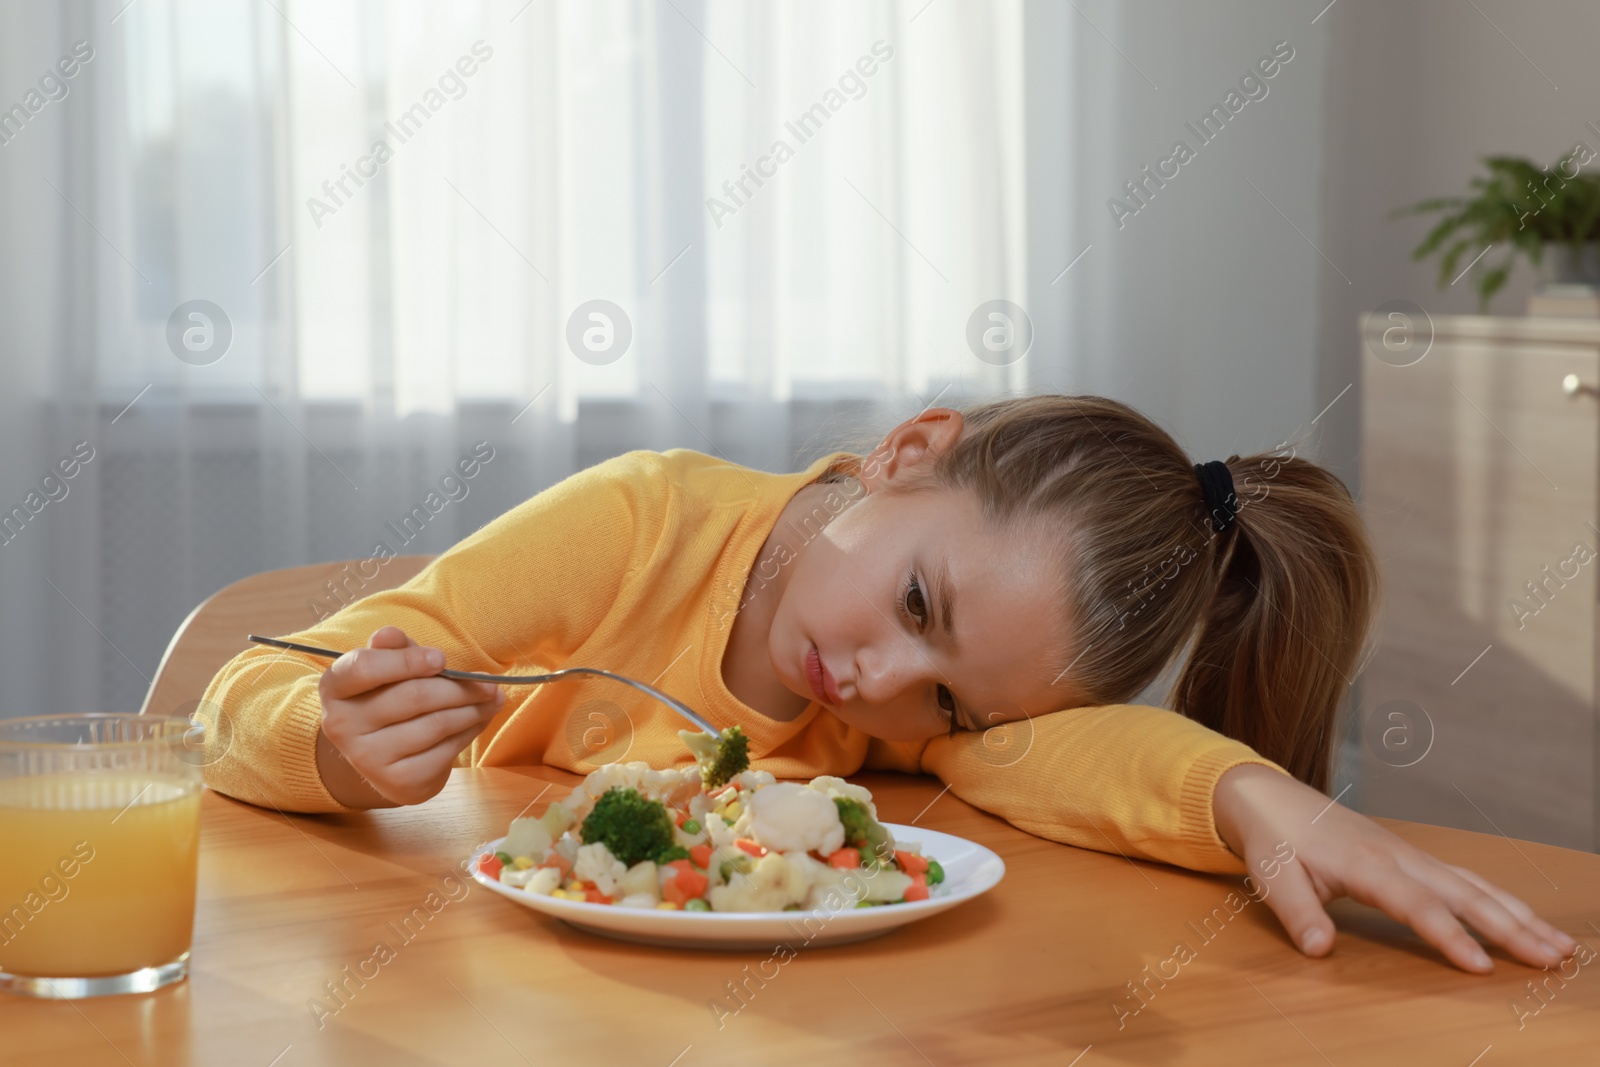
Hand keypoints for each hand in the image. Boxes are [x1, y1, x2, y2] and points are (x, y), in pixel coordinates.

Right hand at [315, 625, 503, 806]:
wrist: (385, 757)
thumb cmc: (390, 698)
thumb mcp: (389, 668)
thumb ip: (394, 649)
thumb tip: (388, 635)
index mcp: (335, 688)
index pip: (364, 668)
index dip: (407, 661)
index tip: (441, 659)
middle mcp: (342, 725)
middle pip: (413, 696)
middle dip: (459, 687)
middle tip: (488, 682)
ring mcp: (367, 758)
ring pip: (436, 724)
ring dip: (473, 708)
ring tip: (492, 698)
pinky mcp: (397, 781)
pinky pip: (446, 750)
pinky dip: (470, 731)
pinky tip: (479, 719)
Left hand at [1212, 764, 1577, 972]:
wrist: (1269, 798)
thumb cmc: (1272, 839)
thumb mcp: (1272, 876)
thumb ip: (1296, 913)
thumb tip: (1318, 950)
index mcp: (1366, 863)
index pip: (1416, 904)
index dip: (1449, 935)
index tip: (1481, 966)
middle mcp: (1398, 856)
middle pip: (1462, 894)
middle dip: (1510, 927)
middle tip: (1551, 959)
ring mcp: (1409, 855)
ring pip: (1473, 885)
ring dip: (1517, 915)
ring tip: (1559, 946)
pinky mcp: (1411, 858)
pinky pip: (1464, 880)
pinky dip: (1499, 900)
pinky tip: (1525, 920)